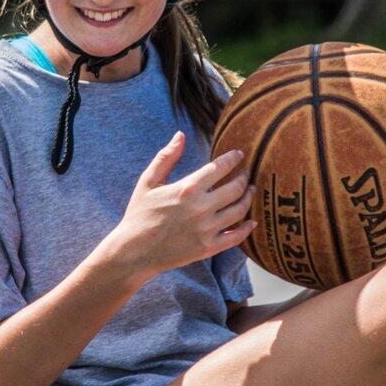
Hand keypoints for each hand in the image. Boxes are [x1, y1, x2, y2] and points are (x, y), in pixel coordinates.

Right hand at [103, 132, 255, 278]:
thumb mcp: (148, 182)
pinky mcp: (208, 248)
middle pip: (236, 188)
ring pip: (239, 210)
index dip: (233, 158)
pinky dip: (247, 228)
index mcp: (188, 188)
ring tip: (249, 191)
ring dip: (248, 198)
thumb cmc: (139, 214)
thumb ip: (166, 157)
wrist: (134, 251)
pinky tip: (252, 221)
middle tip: (246, 173)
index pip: (220, 167)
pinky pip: (236, 237)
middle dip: (244, 177)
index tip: (239, 155)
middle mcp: (201, 208)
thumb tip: (180, 135)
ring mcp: (207, 229)